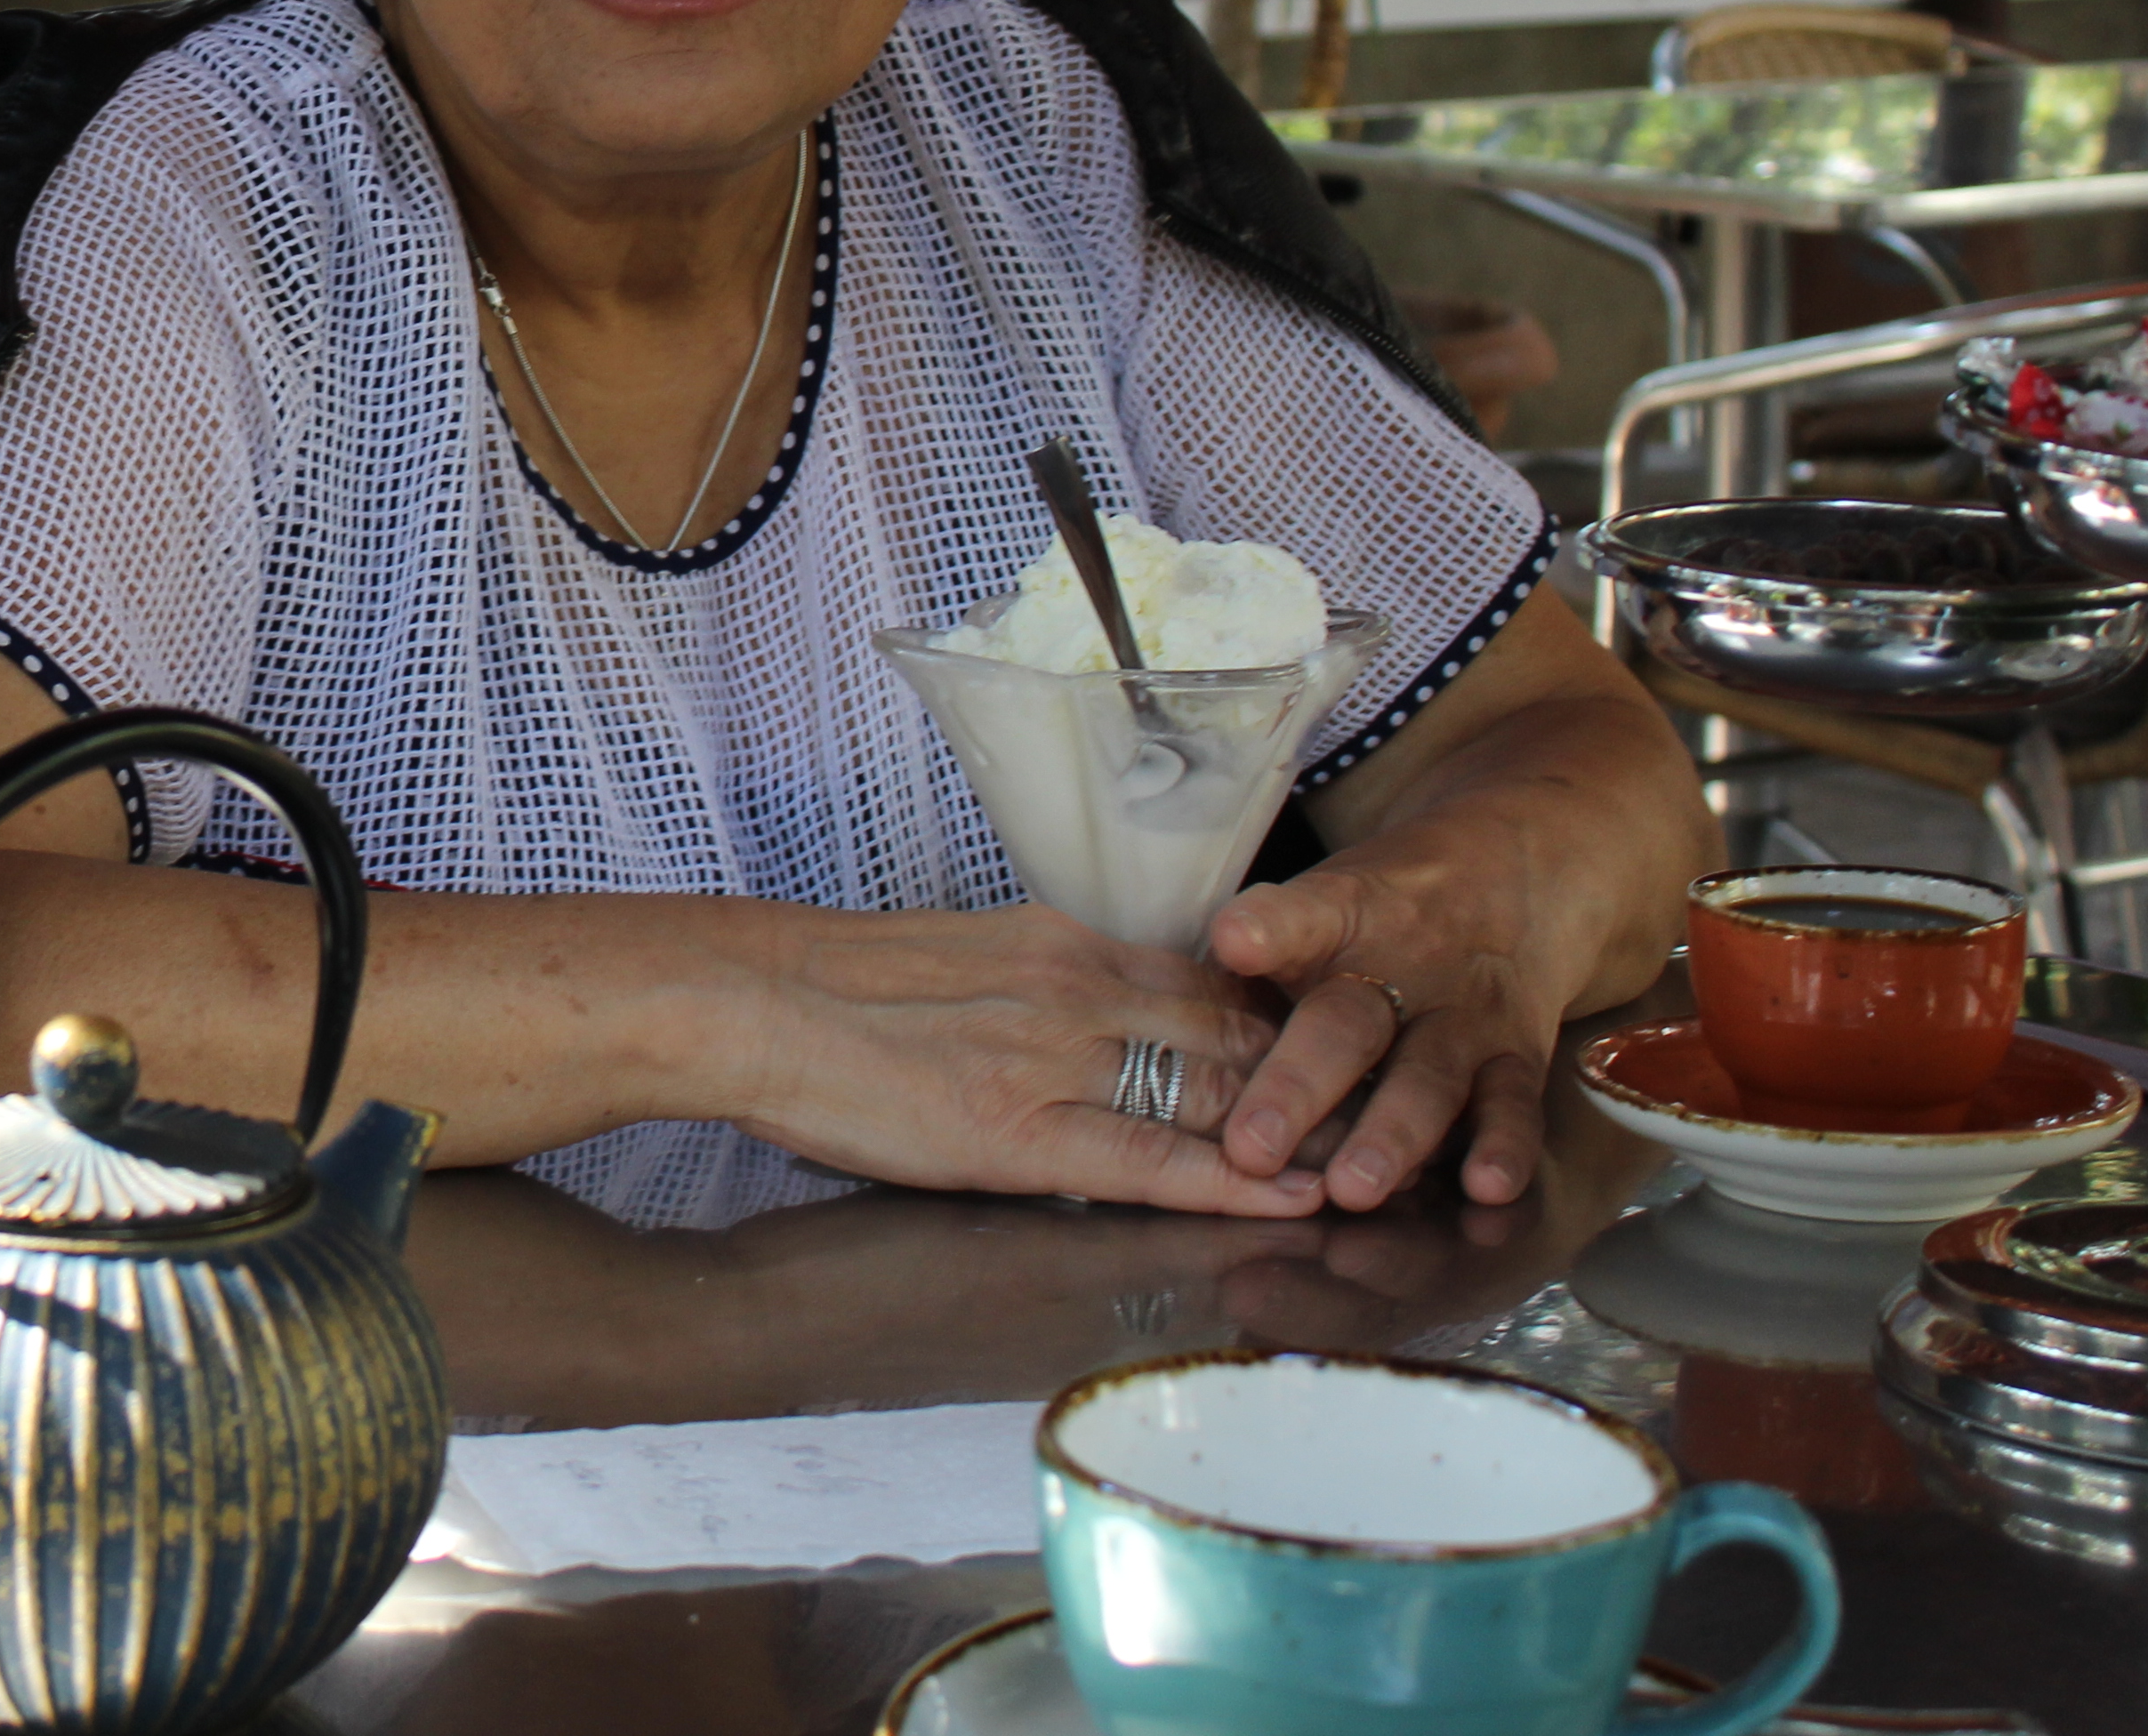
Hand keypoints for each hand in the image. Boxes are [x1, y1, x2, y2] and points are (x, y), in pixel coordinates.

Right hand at [726, 902, 1324, 1217]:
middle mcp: (1079, 988)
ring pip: (1217, 1094)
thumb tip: (1098, 1027)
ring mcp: (1054, 1057)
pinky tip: (1296, 1201)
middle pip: (1240, 1035)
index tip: (1348, 1062)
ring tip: (1382, 1172)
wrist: (746, 999)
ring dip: (1305, 1134)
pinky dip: (1236, 1182)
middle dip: (1326, 1083)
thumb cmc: (832, 988)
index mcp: (1064, 945)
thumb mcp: (963, 959)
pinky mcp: (1018, 1130)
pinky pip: (1155, 1161)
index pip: (1215, 985)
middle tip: (1401, 1123)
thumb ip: (1042, 988)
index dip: (1292, 1029)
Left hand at [1205, 863, 1555, 1211]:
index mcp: (1340, 918)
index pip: (1301, 917)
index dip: (1268, 928)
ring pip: (1426, 1078)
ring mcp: (1463, 1015)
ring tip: (1352, 1188)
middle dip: (1299, 1089)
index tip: (1234, 941)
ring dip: (1389, 1136)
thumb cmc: (1379, 916)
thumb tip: (1167, 1016)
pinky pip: (1512, 1105)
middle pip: (1346, 1026)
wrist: (1512, 883)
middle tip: (1253, 1148)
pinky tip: (1485, 1188)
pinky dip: (1503, 1148)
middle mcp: (1403, 968)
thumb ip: (1256, 958)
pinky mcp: (1517, 1057)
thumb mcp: (1320, 908)